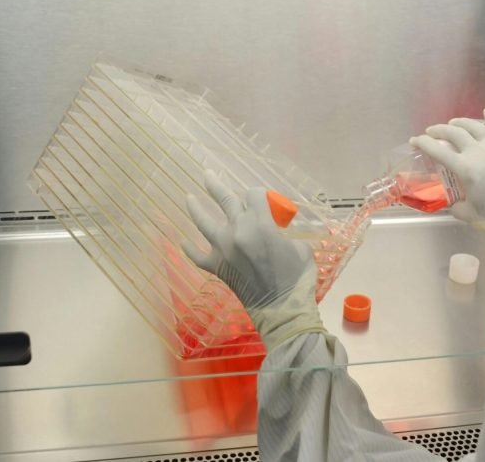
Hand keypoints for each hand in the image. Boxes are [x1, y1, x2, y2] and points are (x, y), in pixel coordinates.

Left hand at [182, 171, 324, 348]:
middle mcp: (237, 231)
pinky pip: (198, 256)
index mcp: (260, 223)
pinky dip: (190, 249)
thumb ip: (284, 235)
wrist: (282, 309)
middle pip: (224, 199)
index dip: (259, 193)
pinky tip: (183, 242)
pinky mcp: (217, 268)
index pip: (254, 195)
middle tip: (207, 174)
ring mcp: (224, 249)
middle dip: (215, 185)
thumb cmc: (297, 277)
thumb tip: (276, 235)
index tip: (262, 197)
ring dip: (195, 208)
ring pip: (204, 222)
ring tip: (189, 197)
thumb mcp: (300, 247)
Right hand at [410, 107, 484, 222]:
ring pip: (474, 127)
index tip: (414, 141)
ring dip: (460, 122)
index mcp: (466, 170)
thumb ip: (456, 205)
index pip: (439, 151)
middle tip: (430, 133)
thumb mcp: (468, 214)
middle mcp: (478, 154)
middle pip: (455, 134)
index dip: (423, 143)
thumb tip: (454, 202)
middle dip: (439, 130)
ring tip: (451, 123)